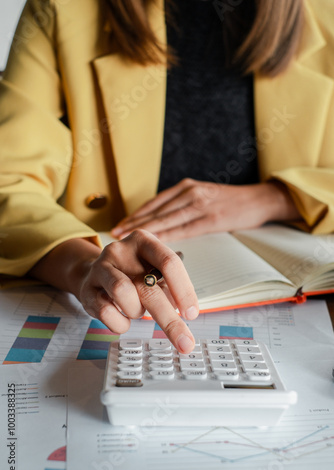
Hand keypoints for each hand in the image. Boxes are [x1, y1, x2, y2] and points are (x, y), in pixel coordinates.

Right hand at [32, 231, 198, 352]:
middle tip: (184, 342)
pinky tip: (123, 318)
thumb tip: (185, 312)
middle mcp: (121, 250)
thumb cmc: (131, 274)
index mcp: (143, 241)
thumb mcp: (152, 272)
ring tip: (136, 310)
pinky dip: (120, 323)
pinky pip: (106, 312)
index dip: (184, 290)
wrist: (92, 275)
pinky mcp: (87, 289)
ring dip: (136, 311)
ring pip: (124, 295)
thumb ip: (168, 287)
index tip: (192, 314)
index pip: (168, 262)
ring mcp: (101, 268)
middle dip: (169, 320)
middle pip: (148, 287)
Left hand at [111, 179, 300, 240]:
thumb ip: (184, 206)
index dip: (136, 214)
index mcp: (187, 187)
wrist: (260, 199)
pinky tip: (155, 243)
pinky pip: (184, 228)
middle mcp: (191, 192)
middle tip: (116, 234)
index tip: (121, 225)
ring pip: (167, 219)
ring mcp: (201, 204)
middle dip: (134, 223)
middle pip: (157, 210)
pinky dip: (167, 236)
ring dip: (145, 230)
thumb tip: (162, 222)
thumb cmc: (231, 202)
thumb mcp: (204, 196)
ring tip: (128, 240)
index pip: (155, 203)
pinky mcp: (211, 218)